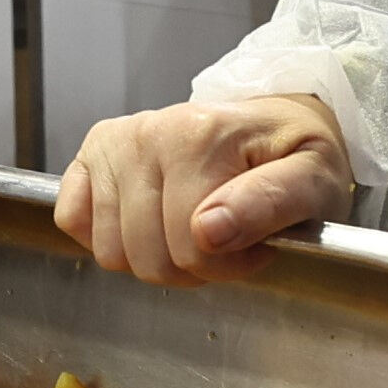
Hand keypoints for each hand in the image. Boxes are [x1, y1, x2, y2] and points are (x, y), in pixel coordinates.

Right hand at [56, 91, 352, 284]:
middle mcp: (147, 133)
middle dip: (191, 267)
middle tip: (225, 241)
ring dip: (153, 257)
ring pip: (111, 251)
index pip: (191, 248)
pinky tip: (147, 222)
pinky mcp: (92, 154)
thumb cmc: (294, 154)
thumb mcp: (314, 179)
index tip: (257, 245)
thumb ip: (272, 203)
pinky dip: (107, 237)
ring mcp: (114, 144)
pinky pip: (73, 221)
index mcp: (200, 137)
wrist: (274, 120)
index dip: (229, 266)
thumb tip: (209, 231)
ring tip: (190, 231)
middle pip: (147, 256)